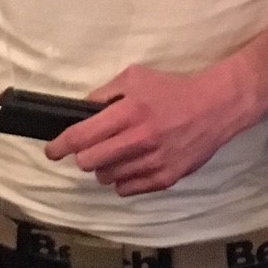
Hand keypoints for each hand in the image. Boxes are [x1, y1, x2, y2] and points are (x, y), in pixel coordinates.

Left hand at [47, 61, 252, 195]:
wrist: (215, 107)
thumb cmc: (172, 90)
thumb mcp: (135, 77)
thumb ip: (104, 93)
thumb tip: (81, 111)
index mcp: (129, 112)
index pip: (82, 137)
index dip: (60, 146)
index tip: (52, 151)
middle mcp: (140, 139)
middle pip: (89, 163)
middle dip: (84, 156)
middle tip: (92, 149)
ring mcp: (153, 162)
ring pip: (107, 178)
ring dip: (105, 168)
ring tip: (117, 154)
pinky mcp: (166, 178)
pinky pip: (127, 189)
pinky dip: (123, 180)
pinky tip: (131, 165)